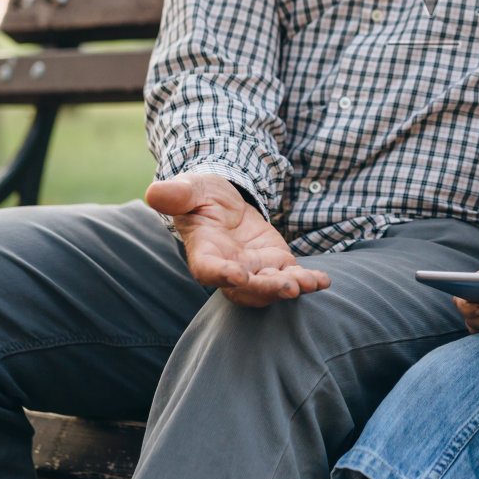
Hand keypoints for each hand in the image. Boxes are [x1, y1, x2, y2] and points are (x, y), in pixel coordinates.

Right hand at [144, 172, 329, 306]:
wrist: (223, 203)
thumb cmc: (200, 197)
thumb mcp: (190, 189)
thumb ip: (177, 194)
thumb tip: (155, 192)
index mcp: (204, 253)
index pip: (209, 270)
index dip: (221, 275)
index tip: (236, 275)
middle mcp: (229, 269)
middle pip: (246, 289)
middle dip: (267, 289)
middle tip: (287, 287)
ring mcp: (254, 270)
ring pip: (271, 287)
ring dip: (291, 287)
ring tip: (310, 284)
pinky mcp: (276, 264)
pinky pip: (292, 277)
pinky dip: (308, 280)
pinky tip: (323, 280)